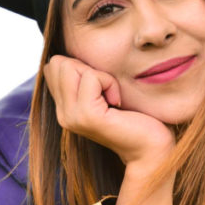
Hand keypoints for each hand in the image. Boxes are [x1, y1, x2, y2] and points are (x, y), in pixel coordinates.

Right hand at [43, 55, 173, 170]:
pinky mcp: (87, 116)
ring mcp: (71, 117)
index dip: (80, 66)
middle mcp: (62, 114)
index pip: (53, 65)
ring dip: (100, 75)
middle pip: (58, 63)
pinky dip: (109, 82)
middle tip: (108, 92)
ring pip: (70, 66)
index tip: (101, 88)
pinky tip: (118, 102)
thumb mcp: (103, 93)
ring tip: (112, 97)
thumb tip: (73, 55)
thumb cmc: (135, 117)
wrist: (151, 150)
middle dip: (88, 67)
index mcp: (63, 108)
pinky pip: (91, 77)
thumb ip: (85, 79)